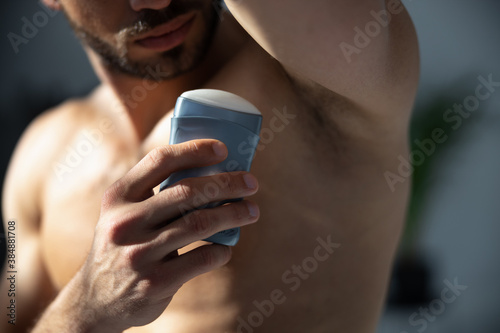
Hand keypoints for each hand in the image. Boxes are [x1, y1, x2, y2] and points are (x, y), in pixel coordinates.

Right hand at [72, 139, 258, 330]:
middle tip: (251, 183)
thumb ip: (153, 194)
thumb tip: (210, 172)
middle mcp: (125, 222)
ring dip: (234, 214)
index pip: (160, 161)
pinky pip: (202, 258)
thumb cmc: (123, 246)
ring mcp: (139, 254)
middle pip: (187, 192)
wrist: (97, 300)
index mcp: (118, 197)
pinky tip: (227, 247)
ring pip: (200, 223)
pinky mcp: (155, 282)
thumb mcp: (122, 214)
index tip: (223, 149)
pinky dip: (222, 250)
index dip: (194, 150)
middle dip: (227, 184)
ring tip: (252, 211)